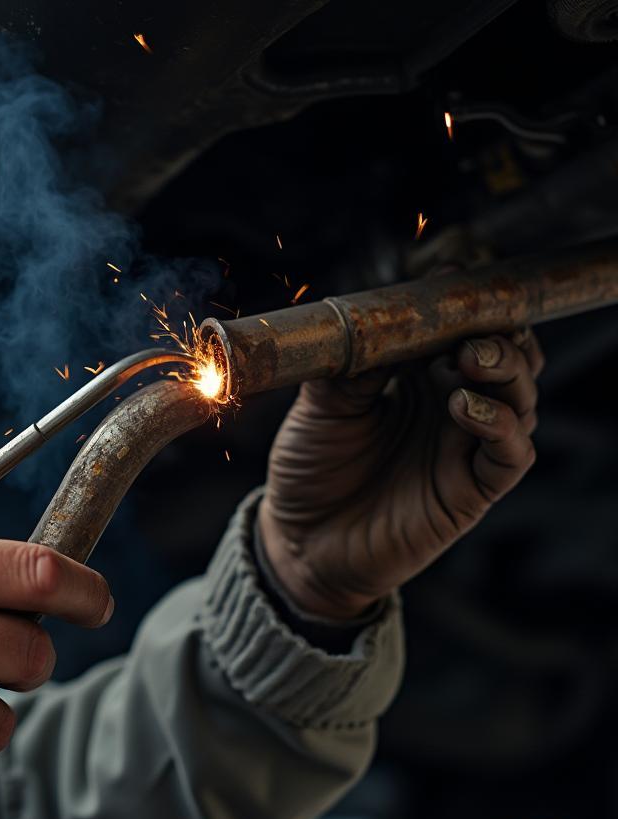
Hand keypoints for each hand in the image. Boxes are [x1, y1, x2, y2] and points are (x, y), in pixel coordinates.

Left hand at [259, 331, 543, 619]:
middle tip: (469, 326)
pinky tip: (464, 407)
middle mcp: (449, 406)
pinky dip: (499, 425)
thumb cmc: (310, 468)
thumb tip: (382, 322)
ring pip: (520, 398)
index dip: (465, 306)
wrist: (298, 539)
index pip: (462, 330)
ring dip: (505, 370)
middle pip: (508, 356)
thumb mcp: (321, 406)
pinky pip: (509, 455)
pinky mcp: (470, 491)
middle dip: (498, 333)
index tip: (454, 279)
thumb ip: (352, 366)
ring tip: (471, 358)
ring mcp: (464, 448)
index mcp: (416, 377)